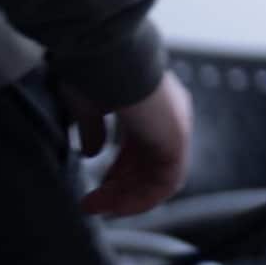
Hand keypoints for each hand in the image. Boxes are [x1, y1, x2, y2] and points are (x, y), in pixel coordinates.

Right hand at [77, 77, 193, 218]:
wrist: (107, 56)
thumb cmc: (94, 72)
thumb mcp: (88, 105)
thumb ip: (93, 130)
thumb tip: (93, 153)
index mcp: (150, 103)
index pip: (139, 147)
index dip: (116, 171)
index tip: (93, 187)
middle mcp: (167, 115)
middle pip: (148, 165)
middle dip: (118, 189)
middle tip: (92, 204)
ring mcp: (175, 127)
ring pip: (156, 177)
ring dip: (126, 198)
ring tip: (97, 208)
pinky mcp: (177, 139)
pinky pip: (166, 182)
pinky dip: (141, 198)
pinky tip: (117, 207)